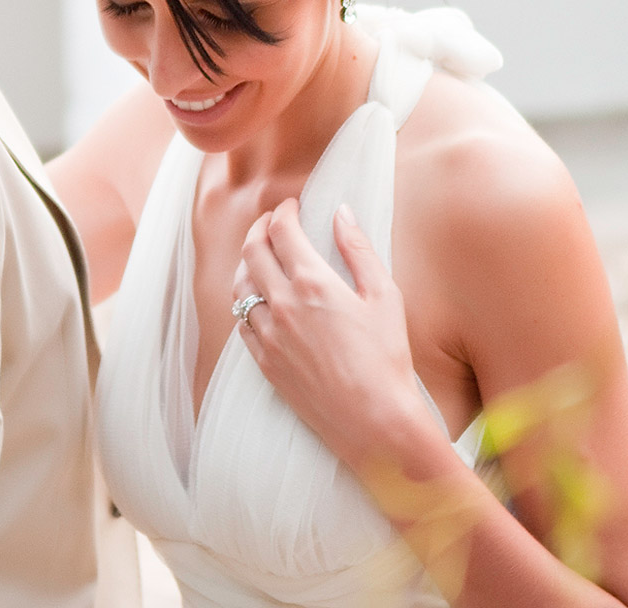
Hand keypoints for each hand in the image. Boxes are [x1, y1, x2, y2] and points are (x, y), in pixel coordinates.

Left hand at [233, 199, 440, 470]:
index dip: (283, 211)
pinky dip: (246, 301)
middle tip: (271, 222)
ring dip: (247, 263)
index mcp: (312, 283)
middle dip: (259, 229)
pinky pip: (242, 322)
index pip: (282, 231)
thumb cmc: (387, 358)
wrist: (374, 421)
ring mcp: (268, 337)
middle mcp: (282, 306)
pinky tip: (258, 299)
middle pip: (252, 252)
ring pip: (240, 287)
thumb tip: (341, 212)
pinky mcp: (265, 363)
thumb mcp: (384, 295)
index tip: (291, 206)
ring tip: (260, 255)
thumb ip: (359, 249)